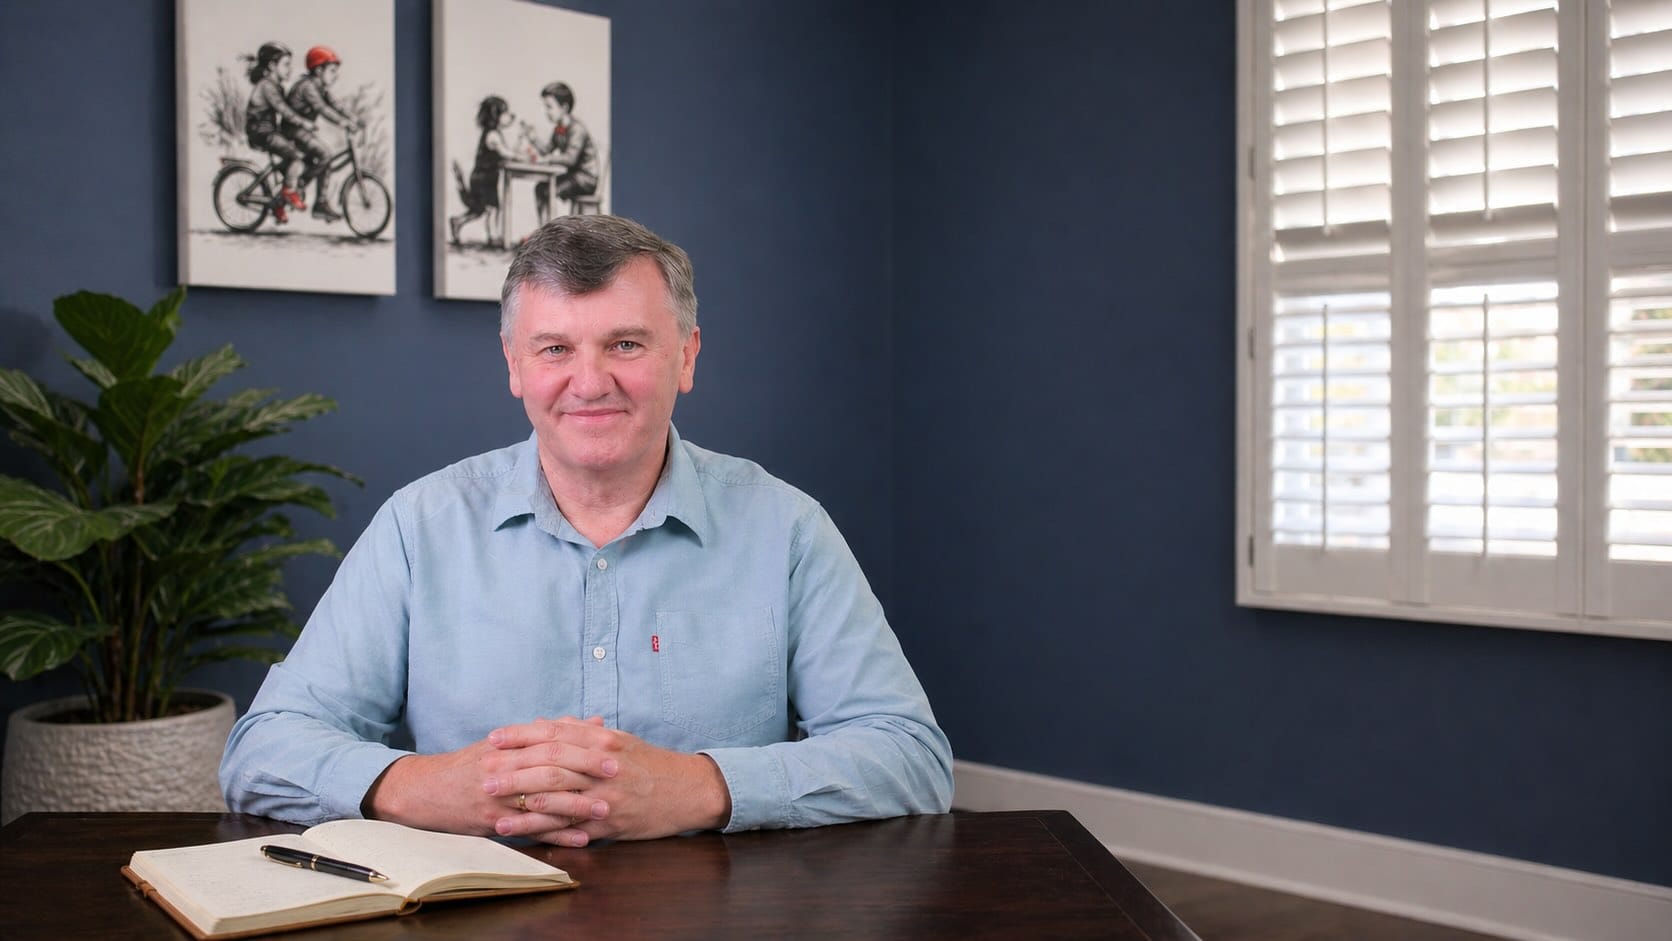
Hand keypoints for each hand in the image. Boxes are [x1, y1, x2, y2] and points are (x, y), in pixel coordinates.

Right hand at [361, 731, 616, 843]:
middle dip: (586, 770)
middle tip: (618, 773)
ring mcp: (497, 797)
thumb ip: (549, 732)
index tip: (613, 743)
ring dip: (577, 806)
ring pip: (543, 801)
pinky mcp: (492, 822)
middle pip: (551, 767)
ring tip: (607, 809)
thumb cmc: (472, 764)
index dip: (584, 741)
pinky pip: (531, 830)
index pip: (552, 739)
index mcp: (509, 745)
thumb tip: (591, 720)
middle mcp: (503, 768)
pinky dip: (558, 835)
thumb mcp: (506, 742)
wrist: (426, 791)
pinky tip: (583, 838)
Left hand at [486, 716, 731, 845]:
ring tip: (489, 800)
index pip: (556, 732)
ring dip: (519, 797)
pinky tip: (515, 828)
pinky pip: (567, 824)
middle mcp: (603, 764)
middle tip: (483, 769)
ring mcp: (605, 794)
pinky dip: (538, 826)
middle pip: (550, 761)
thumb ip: (583, 732)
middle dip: (513, 766)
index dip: (522, 734)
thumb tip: (547, 722)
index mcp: (604, 740)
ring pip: (556, 793)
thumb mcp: (620, 740)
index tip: (494, 738)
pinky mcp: (607, 822)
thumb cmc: (651, 765)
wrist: (688, 791)